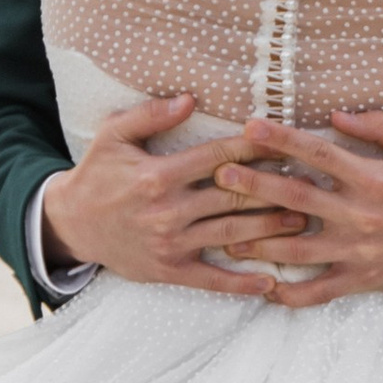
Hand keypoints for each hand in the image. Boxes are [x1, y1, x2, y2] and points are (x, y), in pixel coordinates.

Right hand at [38, 96, 313, 288]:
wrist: (72, 226)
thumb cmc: (97, 174)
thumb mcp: (113, 136)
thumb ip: (150, 116)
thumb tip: (190, 99)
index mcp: (158, 174)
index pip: (218, 157)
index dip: (255, 148)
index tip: (287, 140)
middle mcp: (168, 210)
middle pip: (234, 196)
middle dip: (275, 187)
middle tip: (310, 180)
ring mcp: (171, 244)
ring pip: (232, 234)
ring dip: (271, 228)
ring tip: (305, 219)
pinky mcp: (170, 271)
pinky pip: (212, 280)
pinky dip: (242, 283)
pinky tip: (271, 281)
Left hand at [216, 114, 382, 307]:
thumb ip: (376, 127)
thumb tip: (334, 116)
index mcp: (372, 178)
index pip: (317, 154)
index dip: (281, 140)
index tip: (249, 128)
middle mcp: (361, 214)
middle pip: (297, 199)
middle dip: (255, 186)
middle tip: (220, 175)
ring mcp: (359, 250)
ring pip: (298, 249)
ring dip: (259, 242)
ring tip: (225, 236)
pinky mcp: (363, 278)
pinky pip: (320, 291)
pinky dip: (291, 295)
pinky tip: (265, 290)